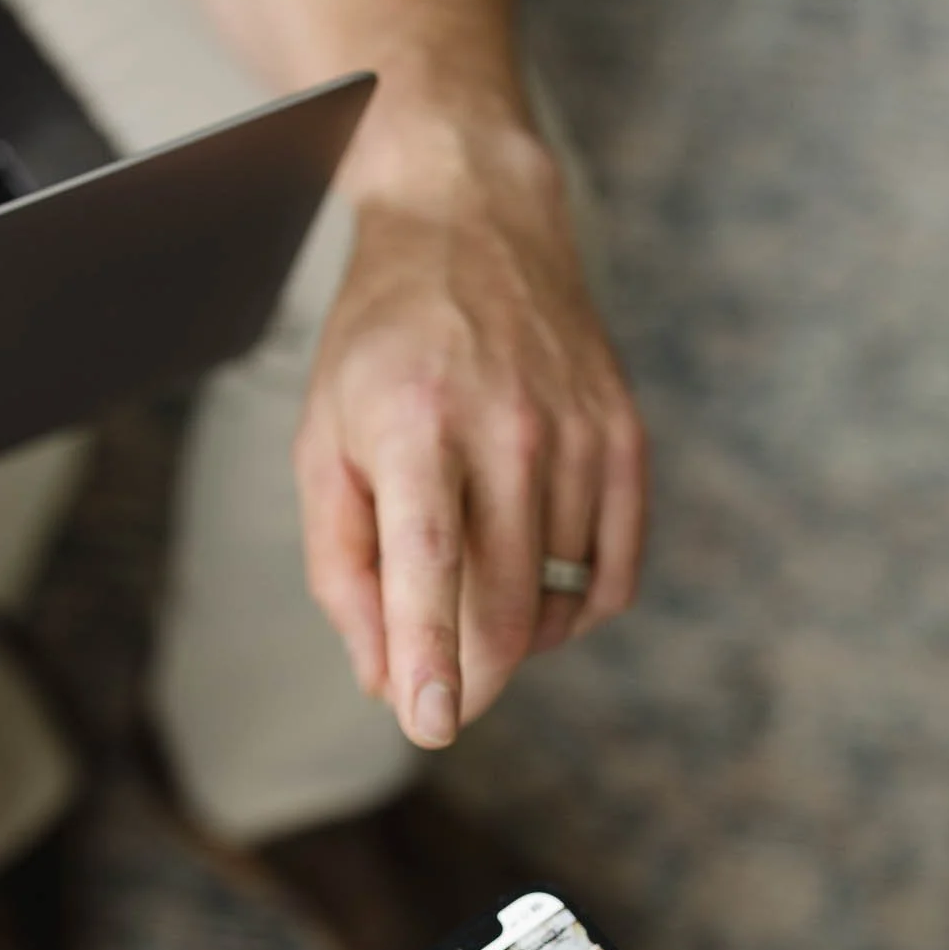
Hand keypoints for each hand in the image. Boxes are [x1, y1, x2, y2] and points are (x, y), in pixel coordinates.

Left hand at [294, 118, 646, 749]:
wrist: (474, 224)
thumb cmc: (380, 350)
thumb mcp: (322, 444)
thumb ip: (342, 568)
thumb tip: (382, 678)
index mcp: (413, 425)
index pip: (429, 564)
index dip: (430, 655)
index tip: (432, 725)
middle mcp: (506, 426)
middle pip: (504, 608)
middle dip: (471, 677)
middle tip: (442, 693)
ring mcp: (578, 431)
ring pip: (556, 600)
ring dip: (514, 628)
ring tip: (476, 570)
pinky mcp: (626, 437)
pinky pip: (613, 576)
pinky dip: (575, 608)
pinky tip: (538, 580)